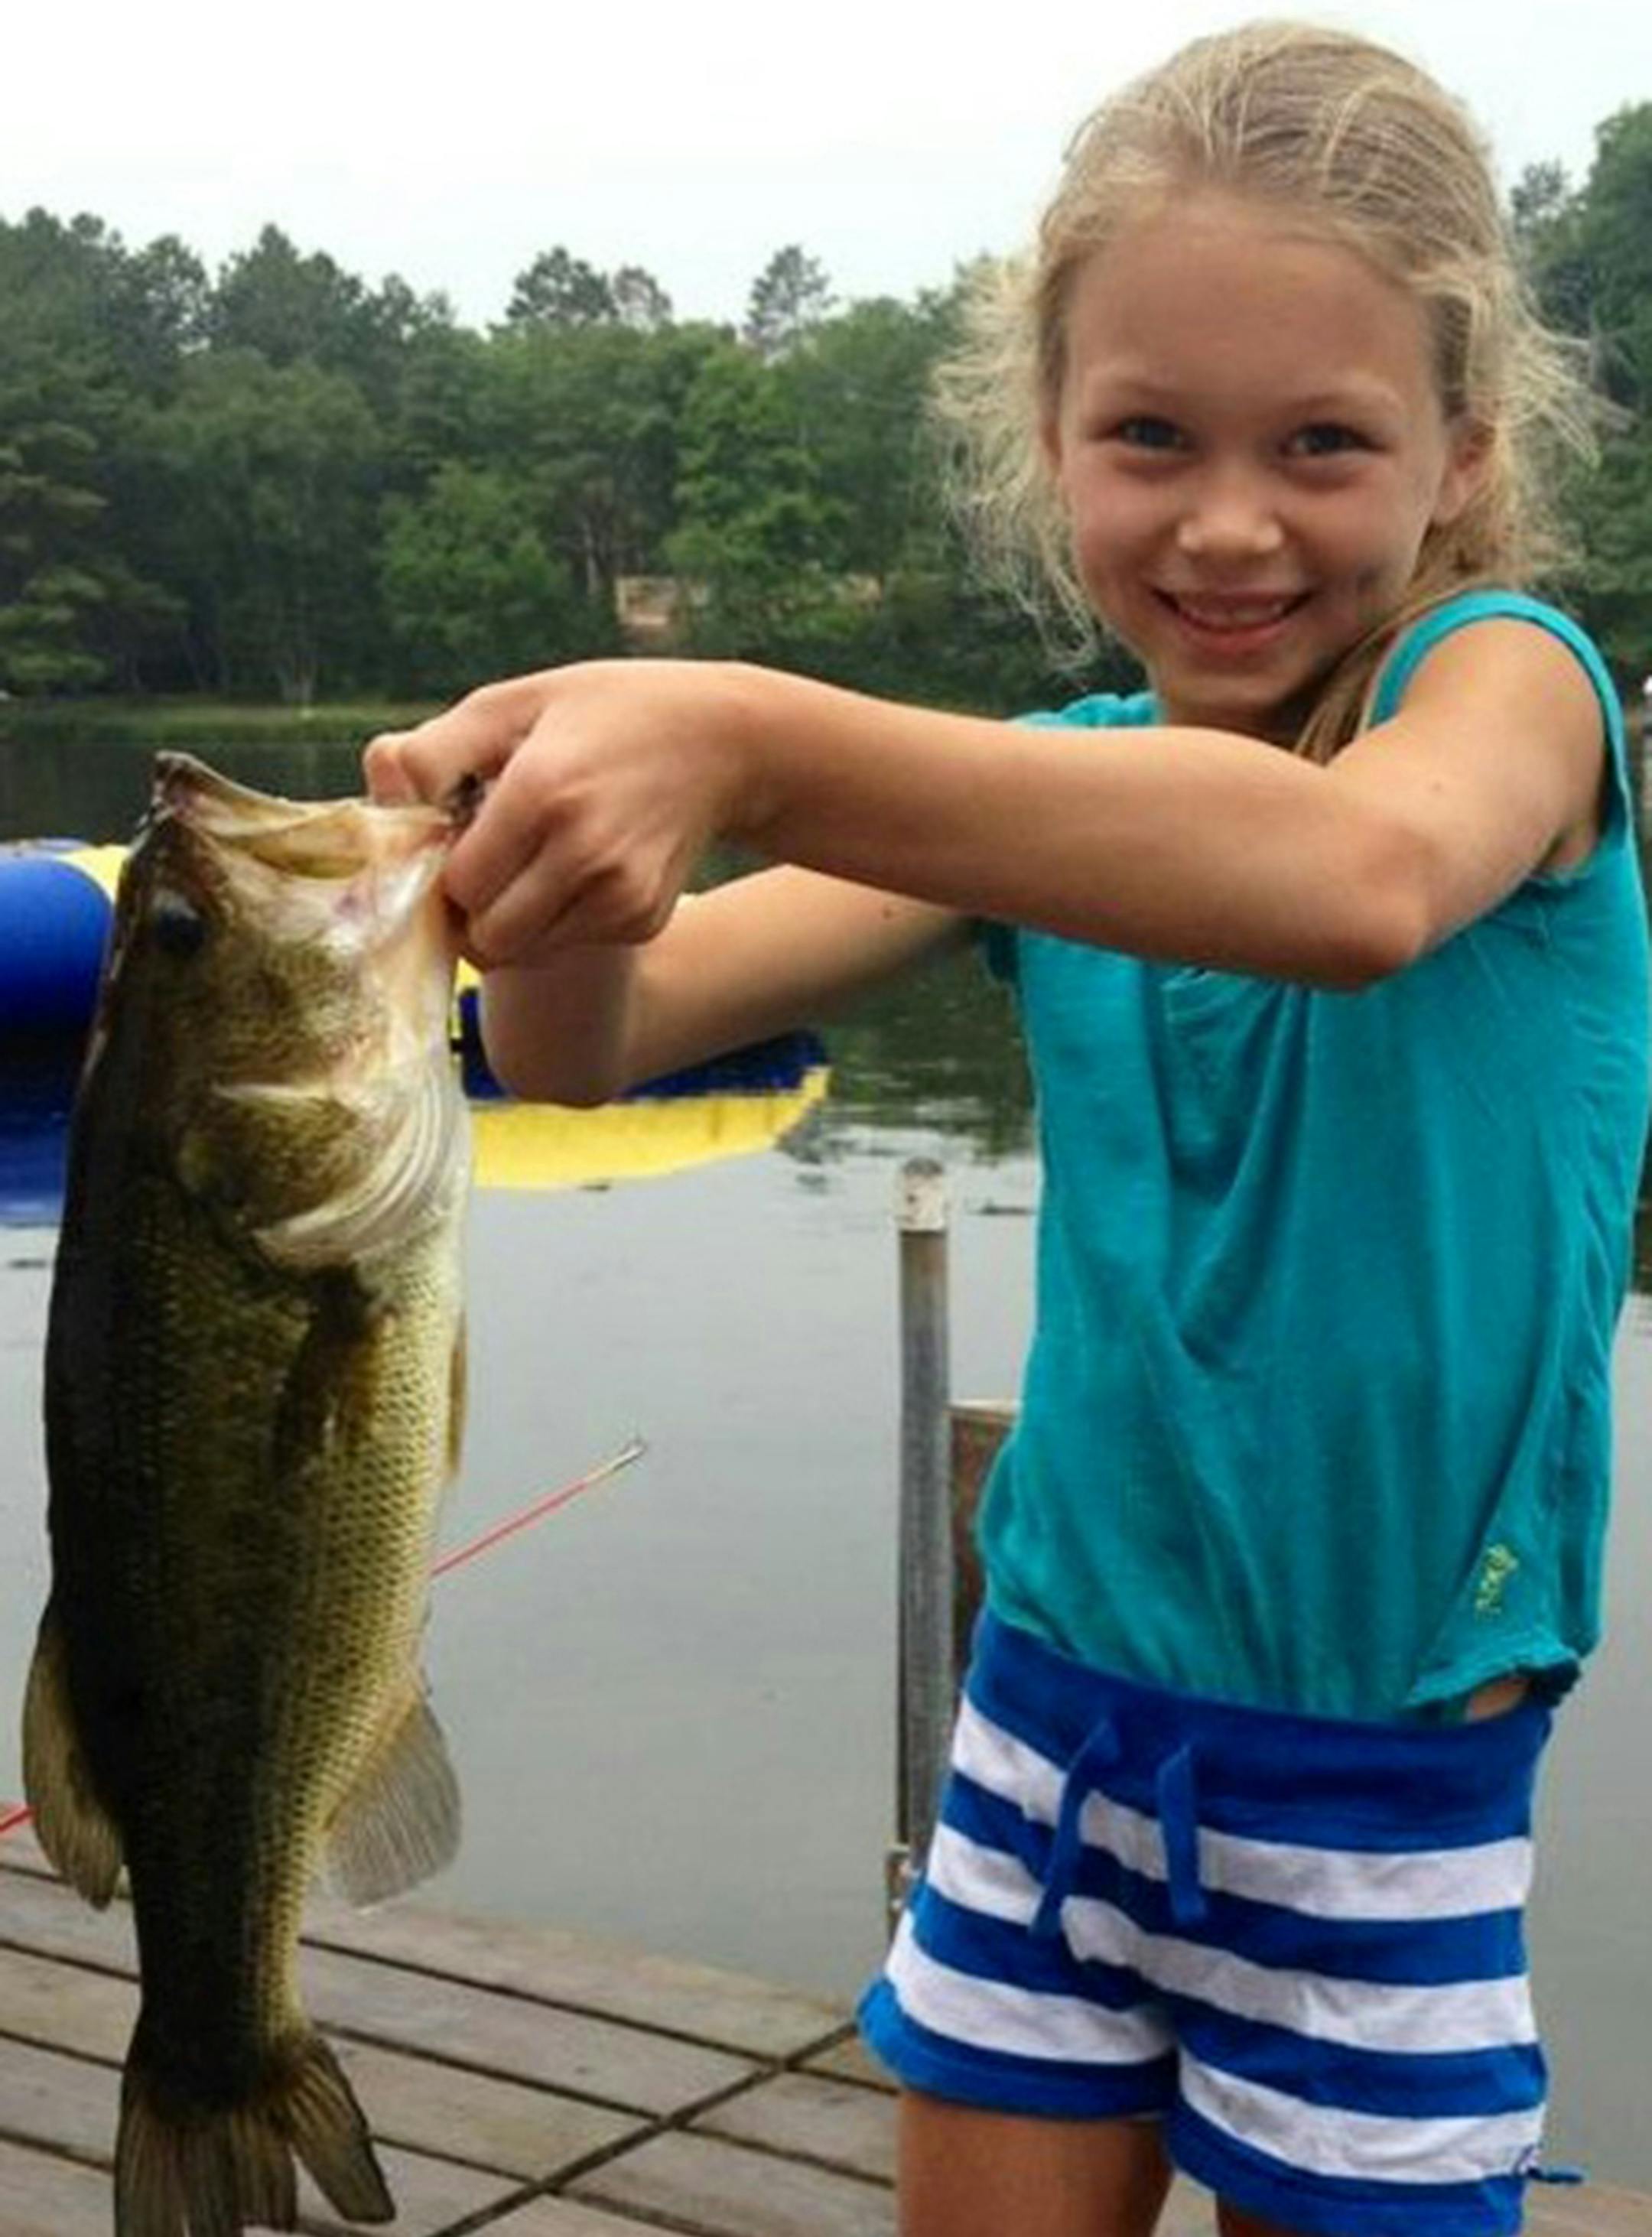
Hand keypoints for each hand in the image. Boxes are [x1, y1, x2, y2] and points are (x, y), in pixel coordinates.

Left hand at [363, 661, 759, 965]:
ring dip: (506, 920)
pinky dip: (553, 921)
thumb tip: (377, 789)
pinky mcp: (642, 920)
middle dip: (467, 909)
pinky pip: (565, 945)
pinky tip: (573, 869)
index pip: (456, 883)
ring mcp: (619, 895)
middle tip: (479, 862)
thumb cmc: (606, 713)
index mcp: (542, 791)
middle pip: (485, 936)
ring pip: (521, 952)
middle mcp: (585, 853)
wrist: (722, 742)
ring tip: (525, 862)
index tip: (450, 838)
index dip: (439, 868)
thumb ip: (436, 749)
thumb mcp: (517, 703)